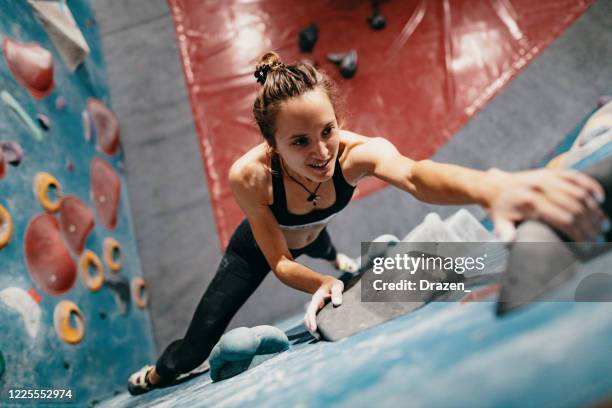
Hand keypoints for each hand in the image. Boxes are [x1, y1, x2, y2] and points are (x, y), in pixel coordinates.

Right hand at [303, 277, 343, 337]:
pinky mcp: (318, 313)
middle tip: (318, 337)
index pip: (311, 311)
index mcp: (317, 299)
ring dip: (311, 329)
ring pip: (309, 320)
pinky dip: (315, 327)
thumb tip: (337, 303)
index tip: (314, 329)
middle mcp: (314, 305)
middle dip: (310, 328)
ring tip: (320, 337)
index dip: (311, 320)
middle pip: (307, 318)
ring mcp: (315, 309)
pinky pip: (314, 321)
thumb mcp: (336, 286)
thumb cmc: (333, 285)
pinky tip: (322, 333)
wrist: (328, 284)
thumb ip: (337, 293)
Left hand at [487, 168, 608, 241]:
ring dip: (593, 209)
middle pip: (575, 207)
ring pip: (579, 193)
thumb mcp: (500, 223)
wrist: (496, 187)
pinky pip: (577, 177)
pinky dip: (591, 186)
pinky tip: (599, 199)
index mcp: (530, 202)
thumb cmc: (501, 210)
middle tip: (598, 235)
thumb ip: (505, 233)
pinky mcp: (552, 171)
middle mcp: (541, 187)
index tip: (585, 245)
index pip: (563, 220)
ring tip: (601, 223)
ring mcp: (548, 177)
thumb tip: (510, 242)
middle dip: (589, 224)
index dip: (578, 234)